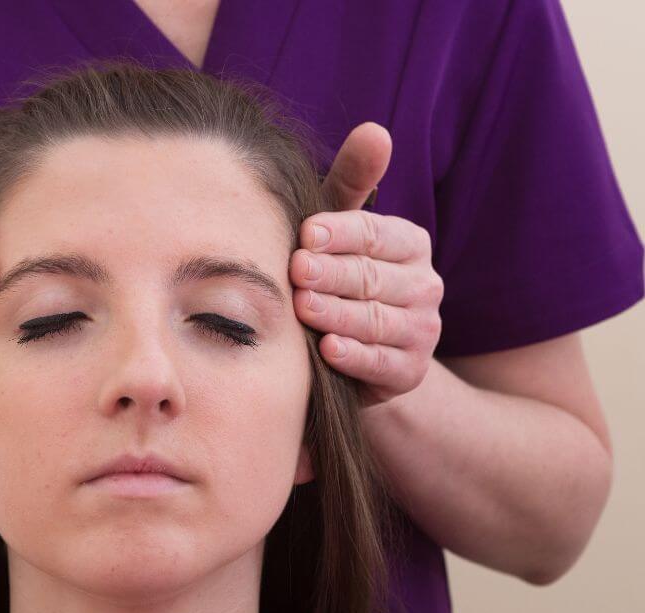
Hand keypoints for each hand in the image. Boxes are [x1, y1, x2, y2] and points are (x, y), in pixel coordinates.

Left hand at [289, 123, 443, 407]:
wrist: (344, 355)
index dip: (340, 233)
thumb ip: (351, 182)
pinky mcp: (409, 372)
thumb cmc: (331, 278)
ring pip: (377, 320)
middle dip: (333, 273)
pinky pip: (382, 363)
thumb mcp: (333, 231)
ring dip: (338, 314)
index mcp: (409, 244)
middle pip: (374, 277)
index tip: (305, 234)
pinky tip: (328, 350)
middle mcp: (424, 286)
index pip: (375, 234)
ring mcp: (422, 331)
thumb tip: (376, 131)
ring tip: (303, 308)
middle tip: (297, 270)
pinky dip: (355, 357)